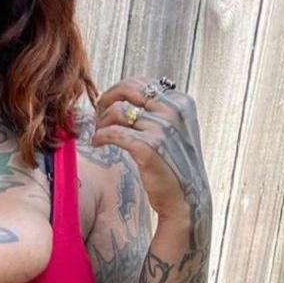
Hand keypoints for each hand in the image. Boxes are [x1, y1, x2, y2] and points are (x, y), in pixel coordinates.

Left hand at [91, 75, 211, 236]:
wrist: (186, 199)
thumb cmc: (175, 166)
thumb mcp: (175, 131)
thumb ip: (158, 112)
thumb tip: (127, 98)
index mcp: (180, 102)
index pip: (141, 84)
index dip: (119, 92)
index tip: (108, 105)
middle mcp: (172, 111)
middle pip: (127, 90)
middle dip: (106, 100)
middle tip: (97, 115)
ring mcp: (161, 129)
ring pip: (117, 111)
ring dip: (101, 122)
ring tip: (99, 135)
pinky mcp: (148, 148)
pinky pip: (114, 133)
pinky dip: (100, 136)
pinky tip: (97, 144)